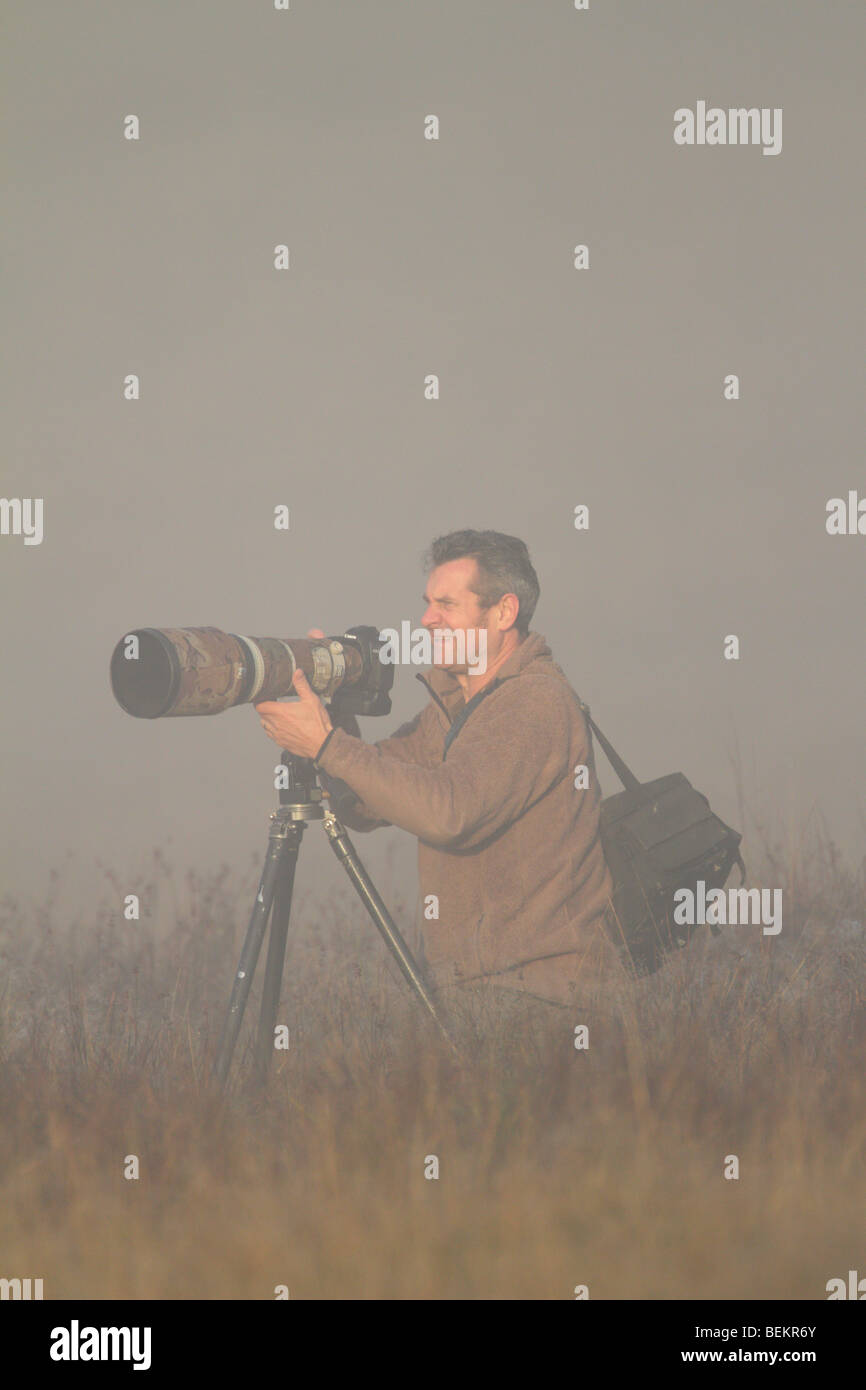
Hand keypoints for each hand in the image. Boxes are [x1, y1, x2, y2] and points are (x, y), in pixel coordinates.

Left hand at [255, 631, 332, 757]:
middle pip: (261, 714)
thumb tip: (298, 673)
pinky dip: (273, 729)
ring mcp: (278, 735)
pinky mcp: (281, 743)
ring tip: (277, 715)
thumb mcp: (311, 700)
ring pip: (265, 725)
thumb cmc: (318, 724)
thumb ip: (302, 685)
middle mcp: (276, 724)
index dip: (259, 700)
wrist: (322, 744)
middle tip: (273, 703)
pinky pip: (271, 735)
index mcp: (281, 712)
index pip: (259, 705)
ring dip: (268, 719)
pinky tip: (282, 726)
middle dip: (265, 708)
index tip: (264, 696)